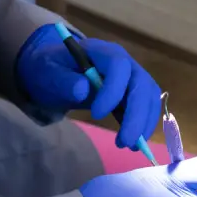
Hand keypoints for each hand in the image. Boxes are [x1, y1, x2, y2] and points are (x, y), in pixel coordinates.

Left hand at [15, 25, 162, 149]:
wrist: (57, 70)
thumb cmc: (51, 68)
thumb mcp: (47, 72)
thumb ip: (63, 80)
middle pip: (141, 84)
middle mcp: (124, 61)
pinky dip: (143, 124)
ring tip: (129, 145)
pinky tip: (133, 142)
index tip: (96, 115)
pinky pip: (146, 106)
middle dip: (137, 115)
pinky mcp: (133, 92)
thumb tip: (82, 90)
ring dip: (144, 123)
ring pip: (149, 97)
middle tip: (125, 142)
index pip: (119, 65)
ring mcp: (132, 76)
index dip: (113, 90)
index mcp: (102, 51)